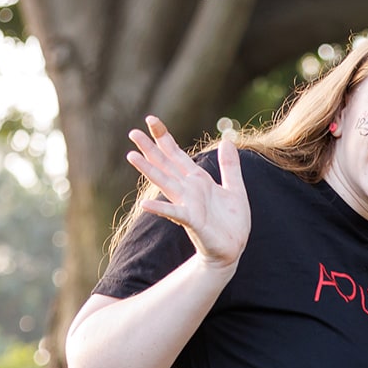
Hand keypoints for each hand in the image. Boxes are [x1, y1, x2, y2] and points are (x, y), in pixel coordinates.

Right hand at [128, 117, 248, 270]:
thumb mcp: (235, 188)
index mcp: (198, 180)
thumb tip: (227, 141)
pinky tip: (145, 205)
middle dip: (150, 149)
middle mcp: (189, 190)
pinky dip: (161, 209)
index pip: (177, 155)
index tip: (151, 119)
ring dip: (150, 170)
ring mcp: (188, 205)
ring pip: (166, 183)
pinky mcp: (193, 221)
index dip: (165, 137)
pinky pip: (175, 213)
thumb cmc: (231, 222)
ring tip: (132, 156)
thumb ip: (230, 166)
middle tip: (132, 132)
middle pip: (166, 165)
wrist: (233, 248)